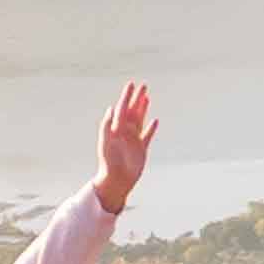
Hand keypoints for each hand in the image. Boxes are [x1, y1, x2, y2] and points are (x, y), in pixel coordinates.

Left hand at [93, 81, 158, 212]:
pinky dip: (151, 128)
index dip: (127, 96)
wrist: (116, 178)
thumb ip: (109, 124)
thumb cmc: (109, 160)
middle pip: (133, 110)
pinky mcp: (141, 149)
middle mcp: (125, 131)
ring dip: (143, 108)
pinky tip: (155, 121)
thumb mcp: (107, 140)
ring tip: (147, 97)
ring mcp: (133, 139)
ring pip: (140, 119)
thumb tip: (111, 108)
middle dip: (137, 98)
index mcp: (116, 127)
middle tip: (143, 85)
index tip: (131, 84)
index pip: (122, 107)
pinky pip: (147, 135)